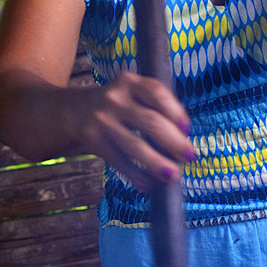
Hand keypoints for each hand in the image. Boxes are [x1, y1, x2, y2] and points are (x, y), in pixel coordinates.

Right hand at [79, 70, 194, 191]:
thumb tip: (182, 144)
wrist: (77, 110)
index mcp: (131, 82)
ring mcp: (102, 119)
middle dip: (173, 142)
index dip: (175, 111)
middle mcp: (115, 98)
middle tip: (189, 157)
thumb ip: (157, 110)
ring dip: (156, 163)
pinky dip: (136, 175)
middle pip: (150, 121)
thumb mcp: (135, 95)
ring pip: (134, 145)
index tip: (187, 129)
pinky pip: (118, 161)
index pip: (157, 93)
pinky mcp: (93, 140)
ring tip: (173, 175)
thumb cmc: (121, 106)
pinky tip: (149, 184)